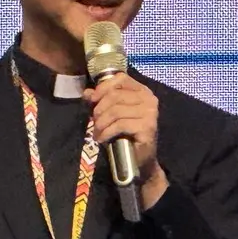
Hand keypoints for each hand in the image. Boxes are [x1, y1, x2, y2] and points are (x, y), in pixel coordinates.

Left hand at [86, 72, 168, 208]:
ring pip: (115, 110)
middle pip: (115, 95)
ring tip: (97, 133)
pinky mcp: (147, 127)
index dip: (103, 88)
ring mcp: (150, 113)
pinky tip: (103, 139)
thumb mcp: (110, 115)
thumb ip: (100, 101)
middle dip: (99, 110)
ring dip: (100, 123)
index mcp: (142, 91)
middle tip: (94, 123)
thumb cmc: (124, 135)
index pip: (120, 78)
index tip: (92, 100)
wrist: (138, 160)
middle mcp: (149, 99)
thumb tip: (87, 92)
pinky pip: (120, 124)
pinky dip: (106, 132)